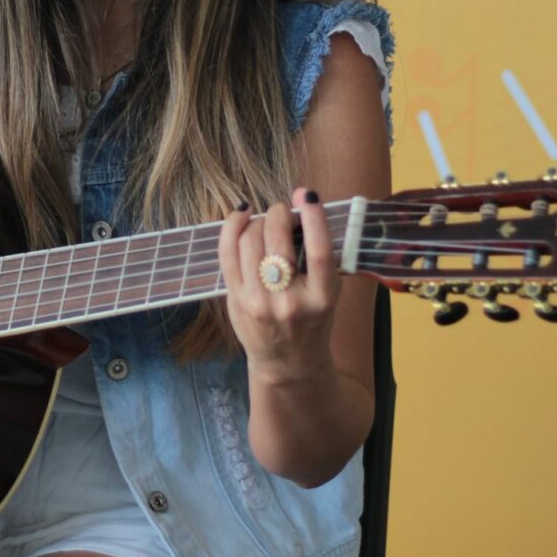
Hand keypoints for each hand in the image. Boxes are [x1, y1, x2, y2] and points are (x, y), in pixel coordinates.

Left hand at [217, 188, 339, 385]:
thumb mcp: (329, 293)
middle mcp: (289, 300)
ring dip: (257, 221)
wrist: (288, 362)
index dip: (312, 217)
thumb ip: (317, 257)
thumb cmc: (312, 321)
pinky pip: (227, 253)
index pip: (318, 250)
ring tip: (264, 221)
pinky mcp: (235, 299)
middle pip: (277, 240)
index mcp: (322, 297)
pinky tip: (240, 216)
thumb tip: (302, 203)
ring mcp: (258, 301)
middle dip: (278, 214)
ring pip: (250, 241)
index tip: (306, 194)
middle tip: (282, 211)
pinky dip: (231, 227)